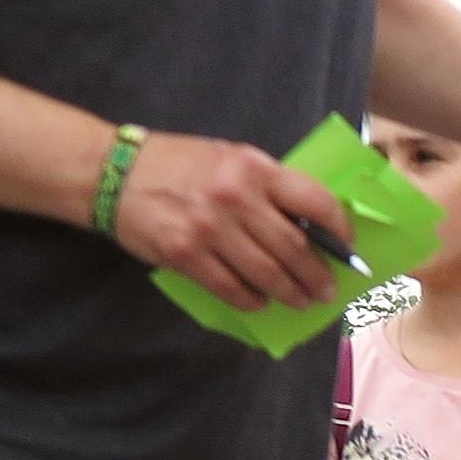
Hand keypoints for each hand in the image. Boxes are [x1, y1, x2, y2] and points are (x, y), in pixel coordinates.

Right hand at [107, 130, 345, 312]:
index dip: (340, 230)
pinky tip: (261, 302)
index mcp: (253, 167)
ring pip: (267, 274)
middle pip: (294, 248)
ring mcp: (210, 229)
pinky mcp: (186, 255)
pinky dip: (253, 301)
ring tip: (301, 301)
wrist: (113, 172)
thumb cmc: (178, 164)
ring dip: (291, 293)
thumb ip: (267, 185)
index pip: (315, 202)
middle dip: (317, 276)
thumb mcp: (228, 157)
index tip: (347, 249)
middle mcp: (235, 197)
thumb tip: (311, 224)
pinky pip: (232, 289)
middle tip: (326, 290)